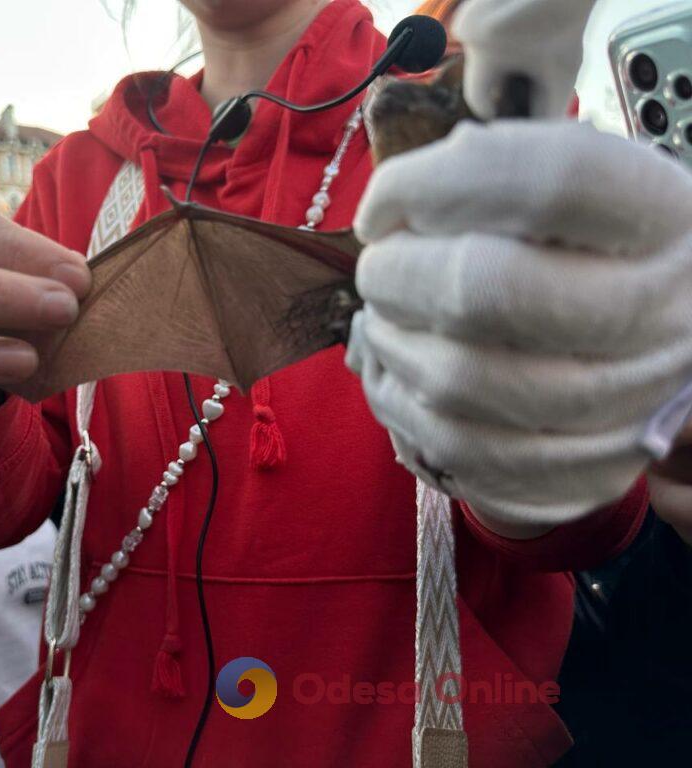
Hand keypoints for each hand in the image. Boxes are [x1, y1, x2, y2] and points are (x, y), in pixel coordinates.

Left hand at [347, 120, 691, 525]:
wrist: (654, 350)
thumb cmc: (589, 254)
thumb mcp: (573, 195)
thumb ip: (493, 173)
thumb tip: (388, 207)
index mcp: (669, 219)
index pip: (556, 181)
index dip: (438, 184)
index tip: (382, 204)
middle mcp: (664, 313)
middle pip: (488, 290)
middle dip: (397, 275)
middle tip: (377, 266)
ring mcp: (629, 406)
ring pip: (460, 379)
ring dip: (391, 340)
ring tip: (384, 315)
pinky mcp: (584, 475)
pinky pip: (455, 447)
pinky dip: (401, 402)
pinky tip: (396, 368)